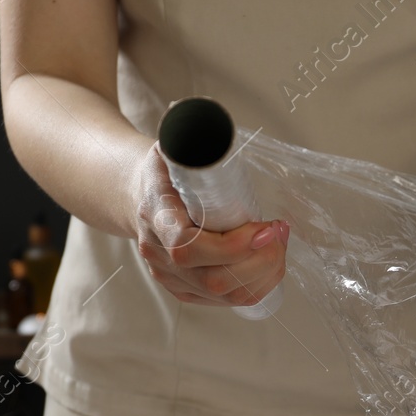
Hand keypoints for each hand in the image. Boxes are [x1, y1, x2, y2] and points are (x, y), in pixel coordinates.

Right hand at [132, 142, 288, 307]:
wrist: (135, 194)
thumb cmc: (162, 168)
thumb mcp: (173, 144)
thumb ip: (189, 133)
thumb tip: (203, 115)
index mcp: (155, 216)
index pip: (189, 248)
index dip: (233, 246)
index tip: (265, 225)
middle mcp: (158, 254)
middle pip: (215, 279)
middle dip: (261, 259)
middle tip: (280, 230)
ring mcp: (169, 277)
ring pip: (226, 294)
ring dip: (266, 273)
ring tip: (278, 243)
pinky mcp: (185, 290)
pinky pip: (227, 301)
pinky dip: (259, 284)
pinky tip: (270, 260)